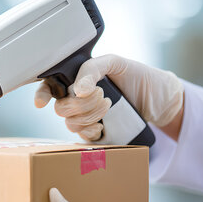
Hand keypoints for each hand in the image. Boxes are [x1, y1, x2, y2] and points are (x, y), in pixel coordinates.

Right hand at [35, 54, 183, 141]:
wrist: (161, 100)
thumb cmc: (140, 77)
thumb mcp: (116, 63)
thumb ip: (93, 69)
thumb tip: (77, 90)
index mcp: (78, 79)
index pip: (50, 86)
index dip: (42, 94)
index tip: (42, 103)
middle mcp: (78, 99)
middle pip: (60, 108)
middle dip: (80, 104)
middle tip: (102, 95)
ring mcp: (86, 117)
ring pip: (70, 124)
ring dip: (89, 116)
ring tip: (109, 106)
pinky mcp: (96, 133)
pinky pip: (83, 138)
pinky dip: (91, 132)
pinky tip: (103, 126)